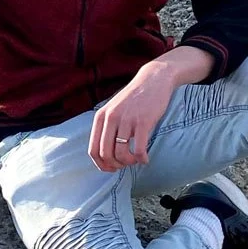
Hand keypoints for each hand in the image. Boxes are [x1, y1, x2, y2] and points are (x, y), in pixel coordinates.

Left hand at [89, 52, 203, 172]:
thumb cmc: (135, 98)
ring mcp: (126, 119)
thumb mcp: (114, 109)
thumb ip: (107, 127)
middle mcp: (111, 118)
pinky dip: (141, 159)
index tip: (111, 168)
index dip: (101, 164)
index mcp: (101, 117)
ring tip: (136, 159)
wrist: (154, 79)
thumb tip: (105, 154)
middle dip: (115, 165)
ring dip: (129, 163)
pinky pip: (138, 150)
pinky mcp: (143, 122)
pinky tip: (146, 158)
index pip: (93, 150)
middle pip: (106, 155)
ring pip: (121, 154)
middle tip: (126, 164)